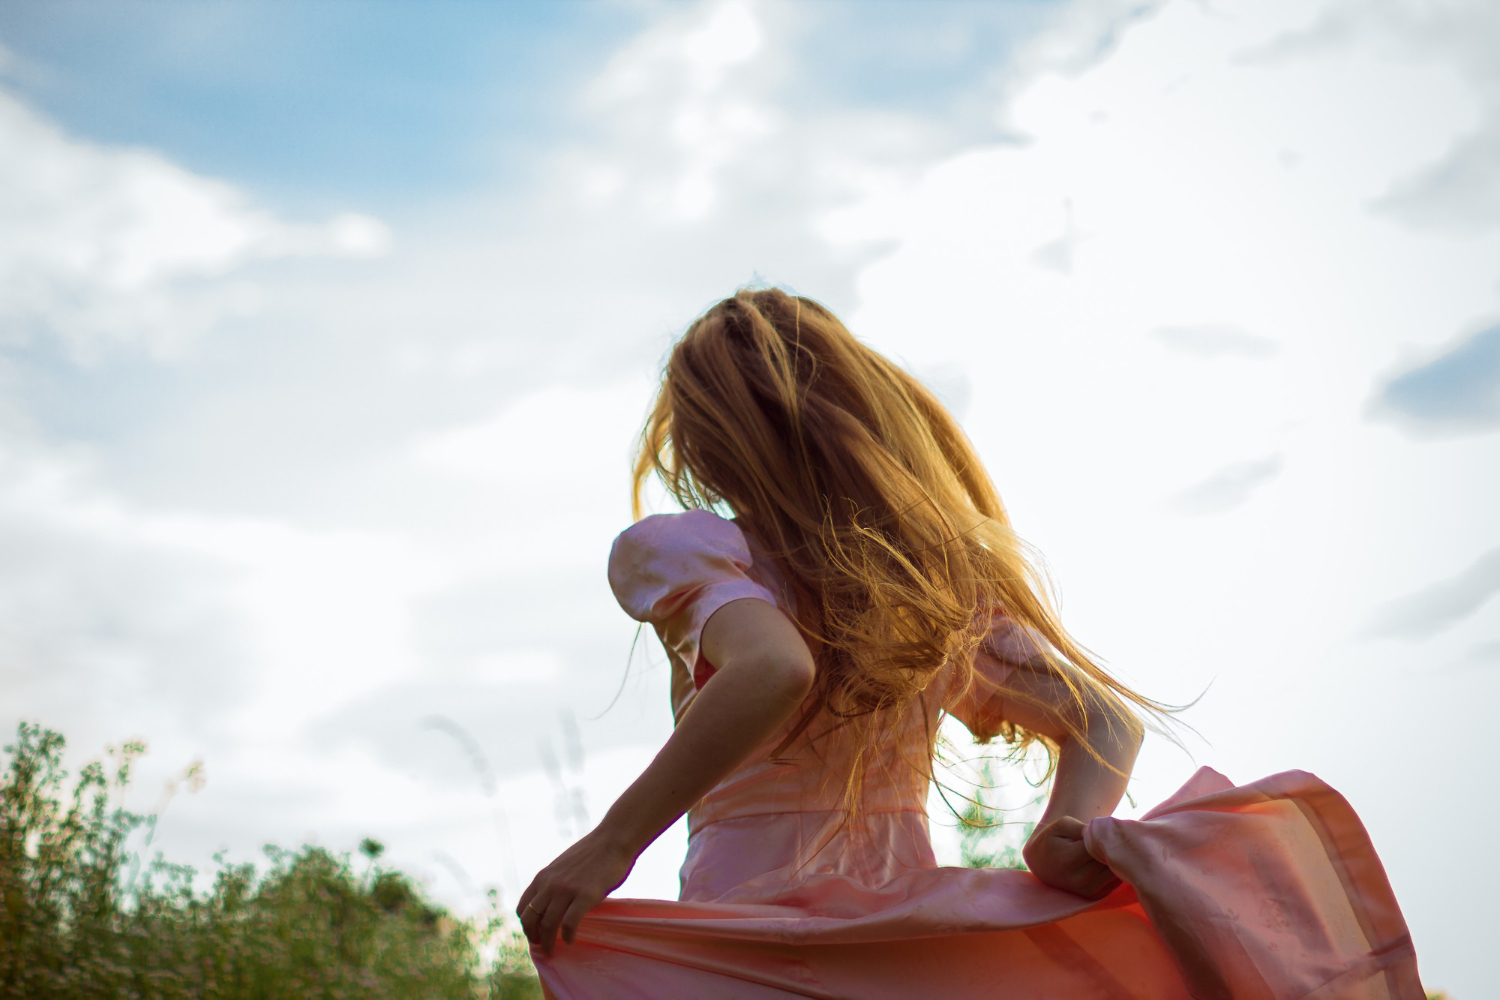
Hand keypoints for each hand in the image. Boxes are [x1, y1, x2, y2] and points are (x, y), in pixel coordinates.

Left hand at [517, 829, 635, 955]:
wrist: (613, 840)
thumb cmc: (592, 853)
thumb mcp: (562, 866)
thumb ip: (554, 883)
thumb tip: (553, 903)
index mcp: (543, 877)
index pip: (523, 908)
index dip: (526, 925)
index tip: (534, 934)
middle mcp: (550, 884)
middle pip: (531, 919)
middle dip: (533, 937)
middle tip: (542, 947)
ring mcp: (566, 890)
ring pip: (548, 925)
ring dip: (548, 942)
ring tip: (553, 951)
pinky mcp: (585, 895)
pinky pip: (569, 923)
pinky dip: (568, 936)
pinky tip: (571, 940)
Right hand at [1022, 815, 1119, 899]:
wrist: (1042, 863)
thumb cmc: (1054, 839)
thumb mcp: (1062, 825)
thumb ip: (1081, 827)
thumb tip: (1102, 833)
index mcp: (1069, 860)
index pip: (1099, 846)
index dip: (1104, 836)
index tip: (1100, 830)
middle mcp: (1079, 879)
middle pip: (1109, 860)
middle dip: (1111, 847)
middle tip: (1106, 838)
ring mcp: (1088, 890)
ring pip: (1115, 872)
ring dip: (1115, 860)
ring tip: (1105, 849)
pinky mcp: (1095, 896)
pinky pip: (1115, 881)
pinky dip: (1114, 870)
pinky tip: (1105, 861)